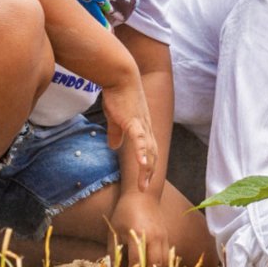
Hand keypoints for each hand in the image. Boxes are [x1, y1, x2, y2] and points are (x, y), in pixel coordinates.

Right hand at [100, 76, 157, 191]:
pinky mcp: (134, 121)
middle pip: (152, 154)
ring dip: (146, 169)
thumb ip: (116, 132)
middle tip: (145, 189)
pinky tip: (142, 165)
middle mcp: (147, 128)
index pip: (150, 151)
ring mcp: (142, 125)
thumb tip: (114, 146)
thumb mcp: (116, 117)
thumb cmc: (118, 95)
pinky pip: (140, 140)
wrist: (120, 76)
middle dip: (149, 173)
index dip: (148, 166)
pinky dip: (142, 153)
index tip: (145, 181)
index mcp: (143, 128)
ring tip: (143, 185)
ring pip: (148, 151)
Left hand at [110, 191, 169, 266]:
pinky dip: (162, 265)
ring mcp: (163, 236)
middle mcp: (153, 236)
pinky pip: (168, 255)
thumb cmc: (124, 212)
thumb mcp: (114, 231)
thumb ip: (114, 252)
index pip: (137, 262)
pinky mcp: (167, 236)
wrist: (142, 195)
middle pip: (154, 264)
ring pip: (165, 262)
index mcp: (138, 234)